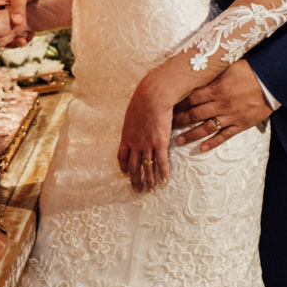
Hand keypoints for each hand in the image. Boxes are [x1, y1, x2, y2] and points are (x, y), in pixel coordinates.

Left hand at [117, 73, 174, 192]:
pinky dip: (163, 173)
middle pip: (133, 166)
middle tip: (137, 190)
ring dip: (149, 181)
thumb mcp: (133, 112)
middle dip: (135, 180)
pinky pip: (161, 162)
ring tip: (151, 190)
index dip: (124, 166)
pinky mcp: (160, 143)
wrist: (153, 96)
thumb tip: (135, 122)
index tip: (126, 173)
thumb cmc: (143, 100)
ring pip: (147, 167)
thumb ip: (133, 122)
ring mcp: (147, 144)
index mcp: (126, 135)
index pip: (122, 156)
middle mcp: (135, 143)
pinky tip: (165, 180)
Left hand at [172, 59, 272, 150]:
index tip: (166, 108)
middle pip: (194, 114)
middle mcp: (220, 104)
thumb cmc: (249, 71)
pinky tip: (202, 148)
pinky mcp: (240, 124)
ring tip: (177, 141)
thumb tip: (194, 73)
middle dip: (179, 120)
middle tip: (165, 126)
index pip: (190, 98)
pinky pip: (224, 136)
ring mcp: (230, 116)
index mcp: (215, 89)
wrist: (271, 81)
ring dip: (190, 135)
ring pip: (205, 128)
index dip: (177, 104)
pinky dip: (212, 143)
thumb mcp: (227, 68)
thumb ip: (211, 75)